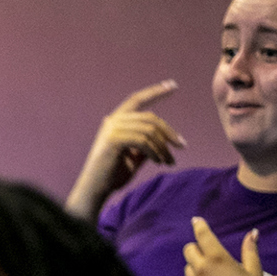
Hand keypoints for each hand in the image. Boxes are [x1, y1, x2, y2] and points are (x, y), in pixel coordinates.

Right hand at [68, 81, 182, 216]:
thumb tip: (165, 138)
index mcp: (115, 120)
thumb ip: (147, 143)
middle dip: (169, 132)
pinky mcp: (114, 140)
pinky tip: (158, 162)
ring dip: (163, 147)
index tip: (174, 85)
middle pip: (150, 118)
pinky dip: (155, 152)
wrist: (95, 190)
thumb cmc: (114, 174)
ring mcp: (112, 129)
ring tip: (169, 161)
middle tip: (182, 146)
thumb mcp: (135, 156)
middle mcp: (112, 121)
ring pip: (150, 131)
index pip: (137, 99)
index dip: (155, 91)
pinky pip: (143, 141)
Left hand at [180, 219, 276, 275]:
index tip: (196, 221)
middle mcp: (201, 269)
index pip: (203, 236)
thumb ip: (250, 249)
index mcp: (218, 258)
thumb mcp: (254, 269)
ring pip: (187, 269)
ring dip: (195, 269)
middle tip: (207, 255)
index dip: (199, 226)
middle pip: (189, 250)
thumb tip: (252, 232)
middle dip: (197, 249)